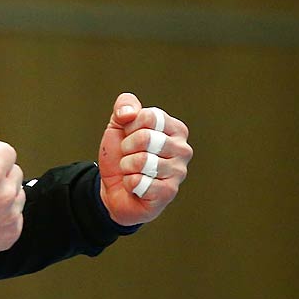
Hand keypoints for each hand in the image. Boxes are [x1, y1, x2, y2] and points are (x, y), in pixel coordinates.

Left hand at [96, 92, 191, 225]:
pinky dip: (129, 183)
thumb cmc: (122, 155)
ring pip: (141, 161)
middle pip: (145, 138)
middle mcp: (183, 149)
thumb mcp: (118, 125)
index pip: (149, 116)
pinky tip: (136, 186)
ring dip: (127, 166)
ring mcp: (179, 172)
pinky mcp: (169, 192)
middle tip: (129, 155)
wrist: (115, 188)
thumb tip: (129, 113)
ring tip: (132, 170)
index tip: (130, 136)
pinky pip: (139, 181)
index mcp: (176, 129)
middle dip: (127, 147)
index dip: (130, 126)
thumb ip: (125, 106)